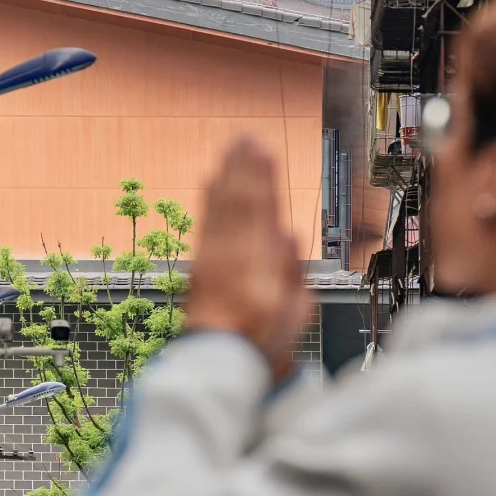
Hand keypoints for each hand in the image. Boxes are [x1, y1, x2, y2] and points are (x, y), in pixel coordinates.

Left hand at [186, 137, 312, 381]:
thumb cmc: (262, 338)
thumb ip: (293, 270)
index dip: (262, 178)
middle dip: (244, 167)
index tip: (264, 151)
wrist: (219, 358)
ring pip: (221, 206)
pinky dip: (210, 196)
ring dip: (227, 174)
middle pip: (239, 200)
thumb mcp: (295, 310)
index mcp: (260, 263)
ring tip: (233, 149)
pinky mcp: (201, 261)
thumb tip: (289, 231)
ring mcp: (214, 255)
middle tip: (247, 137)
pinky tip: (211, 179)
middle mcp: (234, 253)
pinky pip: (207, 219)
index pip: (262, 209)